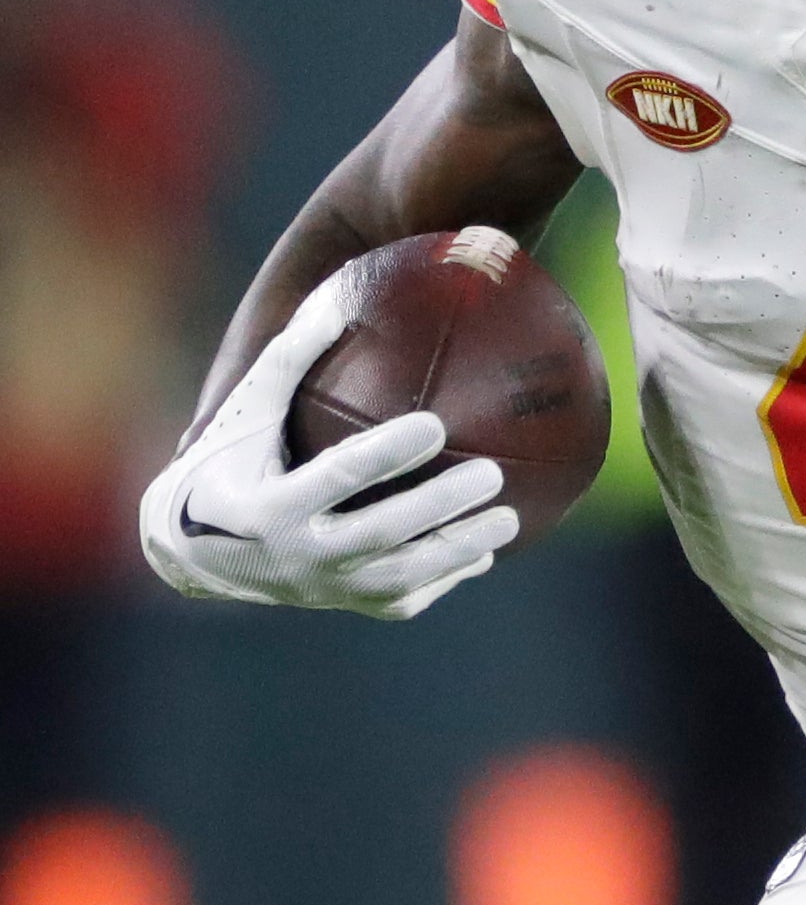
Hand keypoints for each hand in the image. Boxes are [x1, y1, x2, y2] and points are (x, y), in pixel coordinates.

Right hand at [139, 279, 516, 619]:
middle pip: (379, 535)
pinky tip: (488, 550)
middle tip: (491, 474)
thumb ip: (288, 359)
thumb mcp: (246, 413)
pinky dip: (449, 575)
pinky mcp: (351, 607)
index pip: (334, 478)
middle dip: (438, 507)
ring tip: (509, 518)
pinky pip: (408, 595)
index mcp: (268, 507)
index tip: (435, 424)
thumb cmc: (231, 463)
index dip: (385, 455)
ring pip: (403, 576)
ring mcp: (326, 590)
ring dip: (460, 550)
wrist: (197, 553)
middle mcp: (297, 557)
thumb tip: (339, 296)